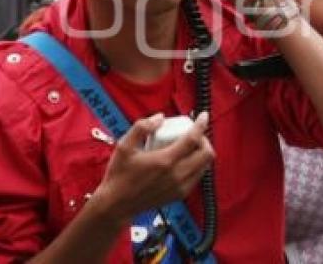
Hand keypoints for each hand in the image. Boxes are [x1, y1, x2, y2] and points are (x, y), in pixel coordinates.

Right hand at [92, 112, 214, 224]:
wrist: (116, 205)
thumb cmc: (119, 176)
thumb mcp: (124, 146)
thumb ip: (142, 127)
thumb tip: (160, 117)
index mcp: (165, 161)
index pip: (193, 139)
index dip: (201, 125)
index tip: (203, 116)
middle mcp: (177, 175)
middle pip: (206, 154)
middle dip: (204, 139)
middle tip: (194, 134)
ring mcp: (180, 186)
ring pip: (205, 166)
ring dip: (202, 153)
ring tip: (190, 146)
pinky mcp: (180, 194)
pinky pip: (198, 176)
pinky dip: (197, 165)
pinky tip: (185, 160)